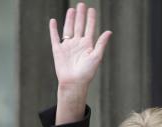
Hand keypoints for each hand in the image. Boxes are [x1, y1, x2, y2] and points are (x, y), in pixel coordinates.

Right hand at [49, 2, 111, 123]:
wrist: (74, 83)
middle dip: (80, 16)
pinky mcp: (58, 50)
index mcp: (87, 46)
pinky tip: (53, 21)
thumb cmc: (86, 73)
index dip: (91, 19)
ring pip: (68, 29)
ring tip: (72, 10)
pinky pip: (55, 37)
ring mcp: (68, 46)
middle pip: (79, 26)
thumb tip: (109, 31)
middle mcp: (77, 44)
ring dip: (69, 19)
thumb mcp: (96, 57)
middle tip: (81, 4)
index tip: (92, 9)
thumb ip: (101, 43)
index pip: (89, 28)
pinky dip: (53, 29)